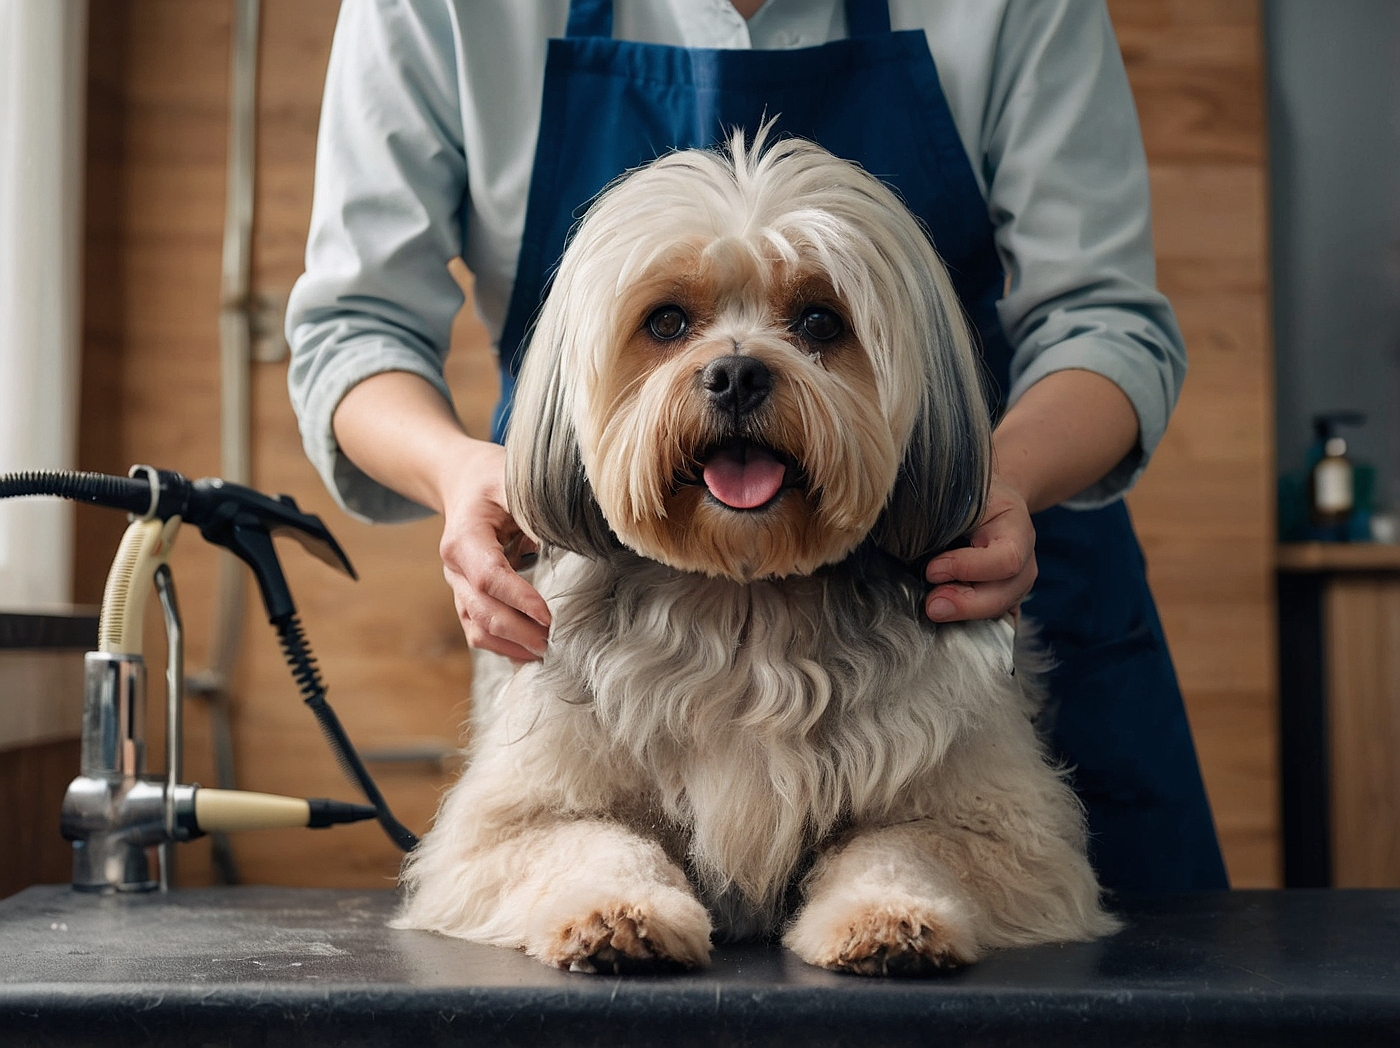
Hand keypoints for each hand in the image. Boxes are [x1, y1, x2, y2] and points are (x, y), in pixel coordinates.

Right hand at [437, 441, 550, 660]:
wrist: (462, 483)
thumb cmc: (491, 480)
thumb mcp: (510, 479)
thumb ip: (531, 506)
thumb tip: (564, 535)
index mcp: (464, 539)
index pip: (490, 577)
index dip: (519, 599)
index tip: (549, 615)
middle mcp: (455, 568)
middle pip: (483, 610)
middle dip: (519, 631)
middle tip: (554, 642)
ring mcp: (457, 587)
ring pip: (477, 628)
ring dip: (510, 645)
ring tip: (545, 653)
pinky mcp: (465, 597)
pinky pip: (477, 631)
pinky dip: (502, 646)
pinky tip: (528, 653)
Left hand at [922, 475, 1036, 622]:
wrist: (991, 502)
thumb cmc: (971, 496)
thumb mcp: (963, 494)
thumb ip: (945, 517)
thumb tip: (913, 541)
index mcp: (1017, 529)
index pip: (1006, 559)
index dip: (968, 568)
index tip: (933, 570)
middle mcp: (1026, 561)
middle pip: (1005, 594)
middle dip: (966, 604)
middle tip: (931, 606)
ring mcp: (1019, 584)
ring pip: (999, 611)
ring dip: (965, 614)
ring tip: (934, 607)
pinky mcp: (1006, 599)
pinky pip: (994, 620)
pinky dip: (970, 622)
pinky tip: (949, 618)